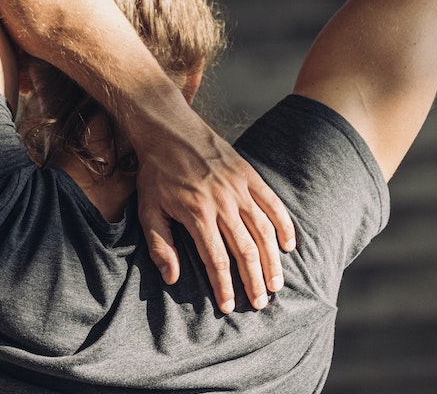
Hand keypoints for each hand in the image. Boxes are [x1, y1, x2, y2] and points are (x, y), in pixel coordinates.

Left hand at [133, 115, 295, 314]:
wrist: (169, 129)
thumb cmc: (157, 173)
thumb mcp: (148, 209)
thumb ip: (160, 245)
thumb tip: (172, 278)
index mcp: (196, 214)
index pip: (216, 259)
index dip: (224, 286)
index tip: (229, 307)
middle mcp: (222, 202)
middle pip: (244, 250)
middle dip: (253, 281)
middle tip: (260, 303)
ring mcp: (239, 187)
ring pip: (263, 230)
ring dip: (272, 260)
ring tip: (276, 284)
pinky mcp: (249, 175)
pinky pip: (272, 203)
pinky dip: (283, 225)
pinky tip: (288, 245)